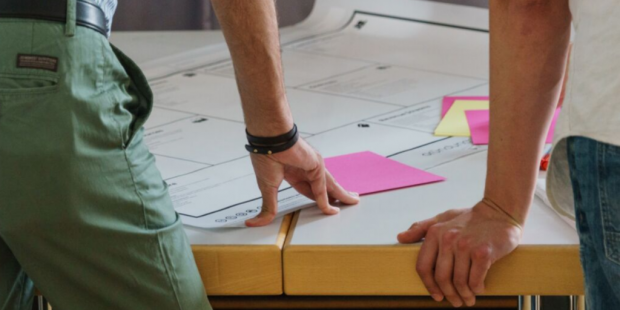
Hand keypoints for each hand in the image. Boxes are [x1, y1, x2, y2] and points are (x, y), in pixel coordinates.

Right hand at [246, 138, 359, 226]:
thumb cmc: (265, 155)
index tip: (323, 205)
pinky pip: (322, 188)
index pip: (308, 188)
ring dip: (341, 194)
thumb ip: (268, 207)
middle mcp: (305, 168)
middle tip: (345, 202)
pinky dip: (326, 199)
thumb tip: (254, 222)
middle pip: (323, 186)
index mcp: (292, 171)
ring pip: (329, 186)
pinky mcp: (316, 166)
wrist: (269, 140)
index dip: (317, 198)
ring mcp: (312, 166)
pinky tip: (332, 209)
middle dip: (335, 195)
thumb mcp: (267, 188)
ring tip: (352, 201)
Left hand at [397, 202, 522, 306]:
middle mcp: (448, 239)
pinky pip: (475, 280)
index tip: (436, 296)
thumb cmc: (470, 218)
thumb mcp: (443, 218)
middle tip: (456, 302)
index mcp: (435, 232)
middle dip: (449, 294)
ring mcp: (466, 246)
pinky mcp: (483, 252)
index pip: (423, 266)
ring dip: (464, 295)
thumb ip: (421, 228)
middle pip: (442, 278)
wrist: (500, 211)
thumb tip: (400, 238)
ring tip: (469, 299)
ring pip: (459, 282)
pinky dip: (477, 288)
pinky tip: (479, 289)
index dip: (428, 285)